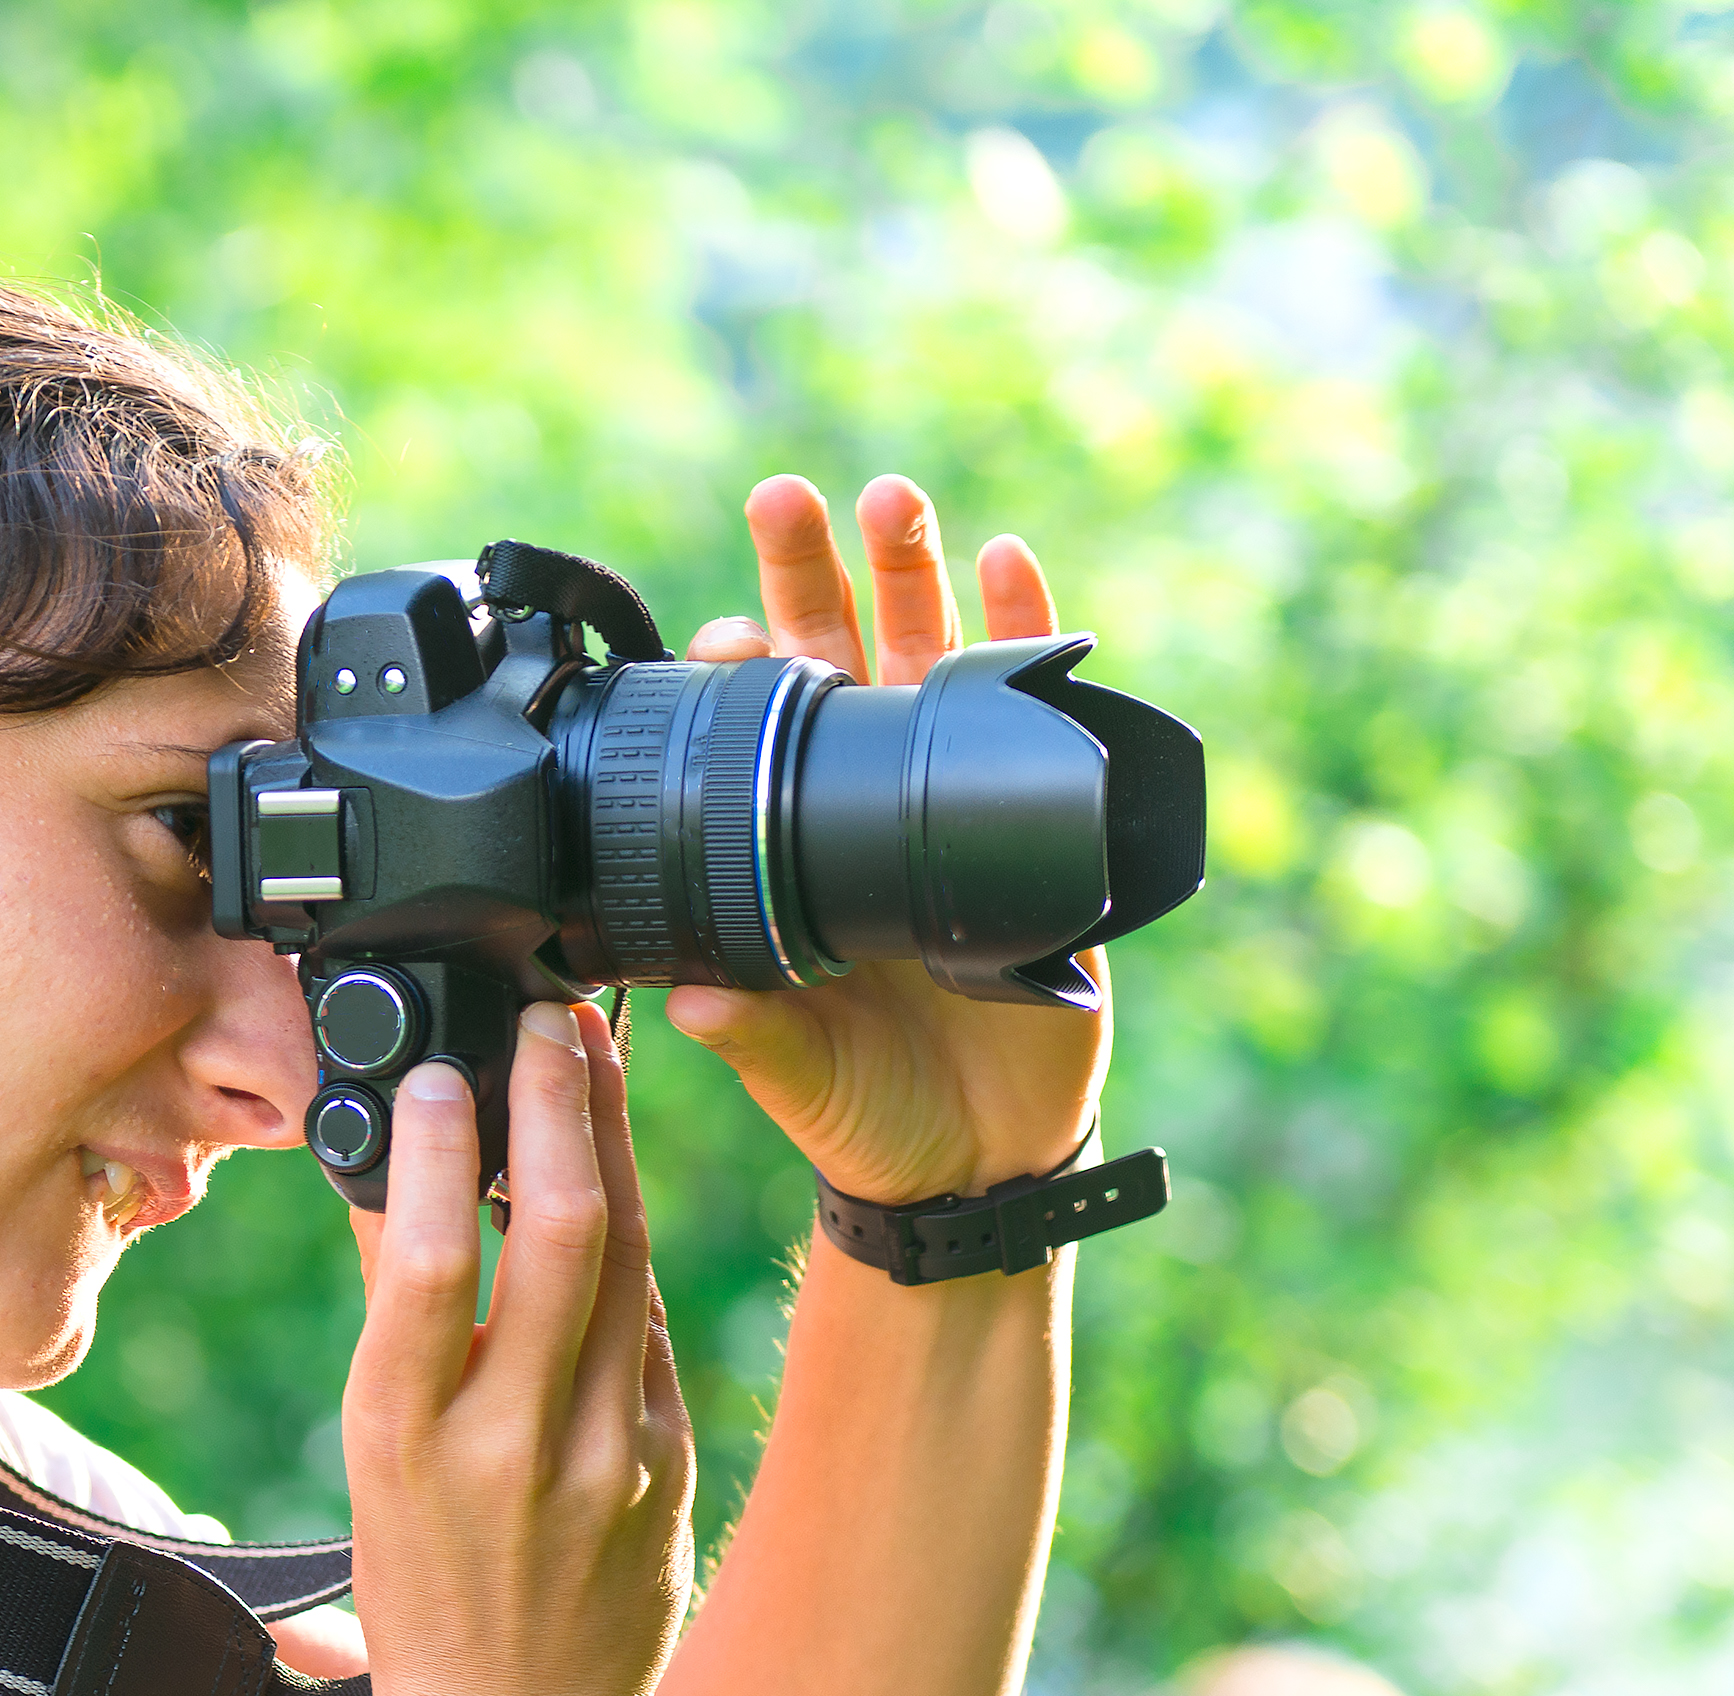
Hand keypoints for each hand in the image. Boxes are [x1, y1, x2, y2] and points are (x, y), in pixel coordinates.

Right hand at [341, 1000, 694, 1695]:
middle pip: (555, 1239)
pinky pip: (649, 1331)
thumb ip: (393, 1331)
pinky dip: (625, 1246)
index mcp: (407, 1443)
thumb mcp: (373, 1466)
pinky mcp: (669, 1467)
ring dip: (610, 1148)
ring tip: (591, 1062)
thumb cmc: (422, 1590)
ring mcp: (607, 1458)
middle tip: (552, 1021)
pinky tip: (610, 1182)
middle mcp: (511, 1447)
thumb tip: (391, 1185)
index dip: (439, 1152)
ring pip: (624, 1265)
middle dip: (559, 1109)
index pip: (425, 1265)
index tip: (444, 1071)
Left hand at [672, 475, 1112, 1205]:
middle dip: (810, 575)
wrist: (975, 1161)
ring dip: (915, 573)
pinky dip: (1030, 629)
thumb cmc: (864, 1109)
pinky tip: (1013, 563)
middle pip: (836, 663)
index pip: (755, 737)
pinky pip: (1038, 710)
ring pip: (931, 661)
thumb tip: (687, 1001)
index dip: (735, 678)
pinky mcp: (1045, 820)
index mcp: (793, 848)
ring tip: (892, 496)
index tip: (706, 634)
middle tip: (782, 497)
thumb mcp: (798, 1073)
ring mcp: (956, 802)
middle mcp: (867, 806)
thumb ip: (751, 1034)